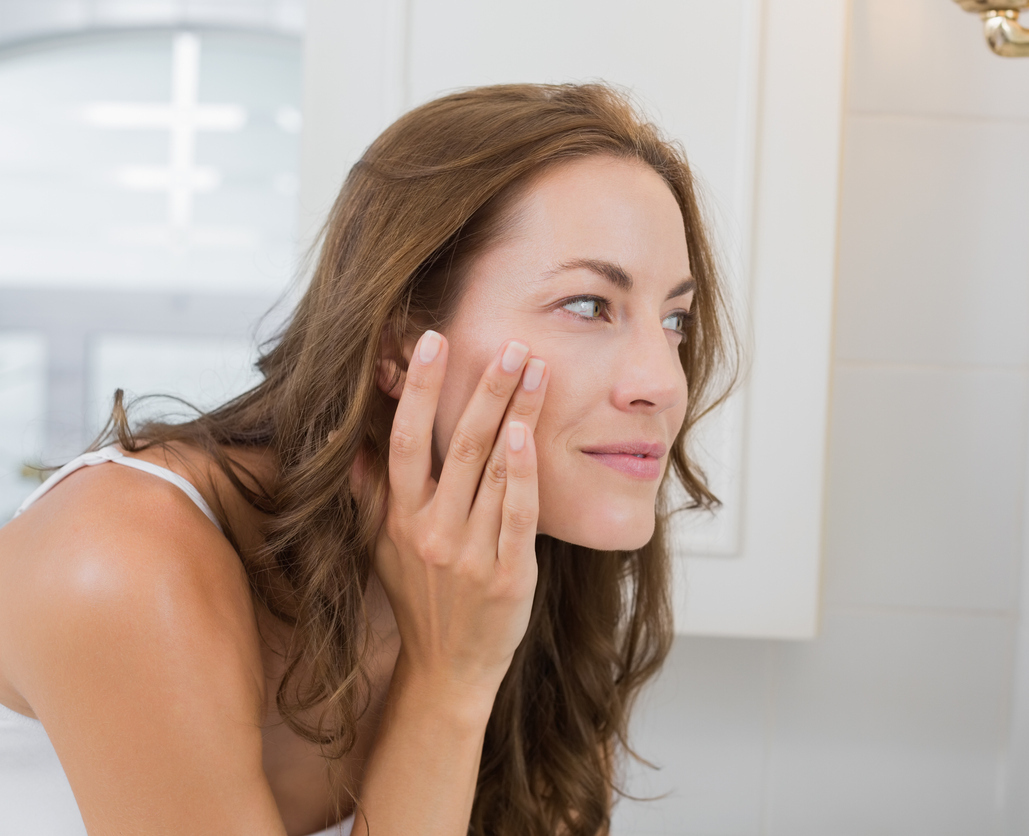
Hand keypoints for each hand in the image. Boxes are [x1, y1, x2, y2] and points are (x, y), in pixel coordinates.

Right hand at [369, 331, 548, 709]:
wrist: (448, 668)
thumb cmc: (420, 598)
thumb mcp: (380, 547)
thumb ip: (367, 493)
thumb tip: (350, 443)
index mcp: (399, 517)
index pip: (404, 440)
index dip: (419, 390)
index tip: (433, 341)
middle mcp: (430, 530)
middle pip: (457, 446)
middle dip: (485, 389)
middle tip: (511, 344)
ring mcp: (468, 553)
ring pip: (492, 471)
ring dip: (516, 415)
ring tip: (537, 370)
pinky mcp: (507, 575)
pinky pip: (517, 516)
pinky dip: (523, 476)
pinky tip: (530, 436)